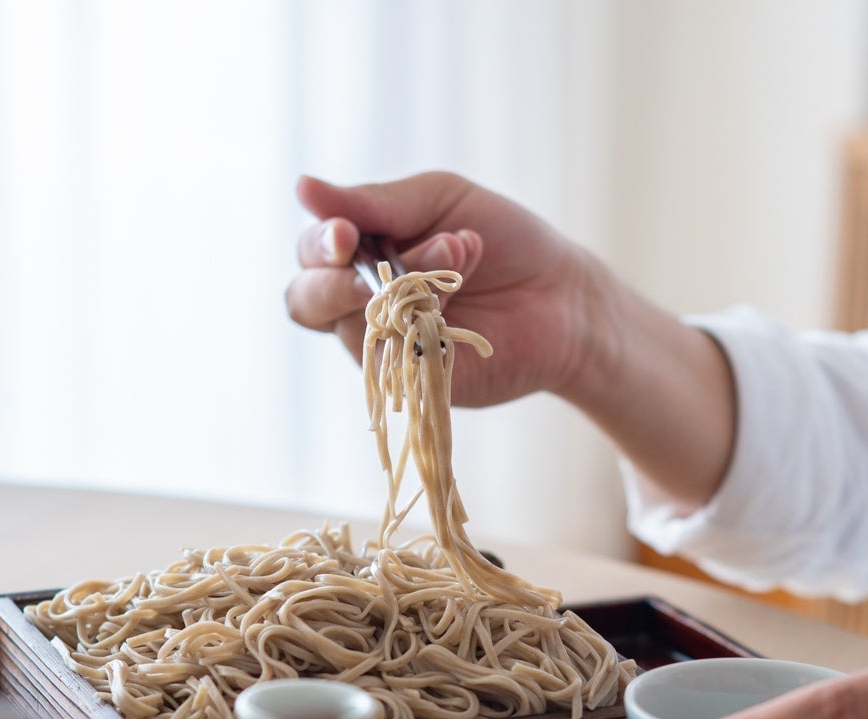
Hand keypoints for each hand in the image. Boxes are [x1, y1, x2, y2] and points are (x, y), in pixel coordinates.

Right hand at [285, 172, 607, 405]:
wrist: (566, 294)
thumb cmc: (504, 240)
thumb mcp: (439, 201)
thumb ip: (374, 202)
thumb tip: (301, 188)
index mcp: (362, 255)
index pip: (311, 254)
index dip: (319, 245)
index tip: (346, 233)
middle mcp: (364, 305)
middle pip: (306, 302)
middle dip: (332, 282)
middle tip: (374, 258)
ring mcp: (390, 348)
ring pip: (356, 328)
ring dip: (407, 285)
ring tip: (461, 253)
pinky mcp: (419, 381)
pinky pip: (398, 360)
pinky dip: (429, 321)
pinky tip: (464, 296)